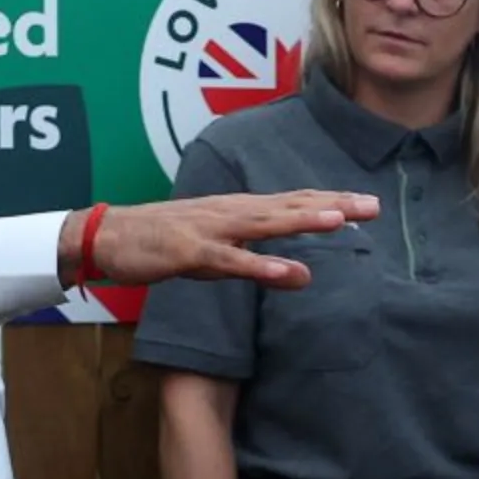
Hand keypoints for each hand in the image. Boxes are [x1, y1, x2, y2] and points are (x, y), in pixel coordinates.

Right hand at [61, 191, 382, 287]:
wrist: (105, 237)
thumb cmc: (159, 242)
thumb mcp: (214, 254)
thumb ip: (256, 263)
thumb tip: (300, 276)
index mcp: (236, 210)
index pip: (291, 203)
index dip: (329, 203)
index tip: (367, 204)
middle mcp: (229, 211)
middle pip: (288, 206)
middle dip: (331, 206)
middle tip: (373, 205)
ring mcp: (210, 229)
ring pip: (264, 223)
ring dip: (302, 221)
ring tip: (340, 221)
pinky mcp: (189, 251)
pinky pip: (229, 261)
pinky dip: (259, 265)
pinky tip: (287, 272)